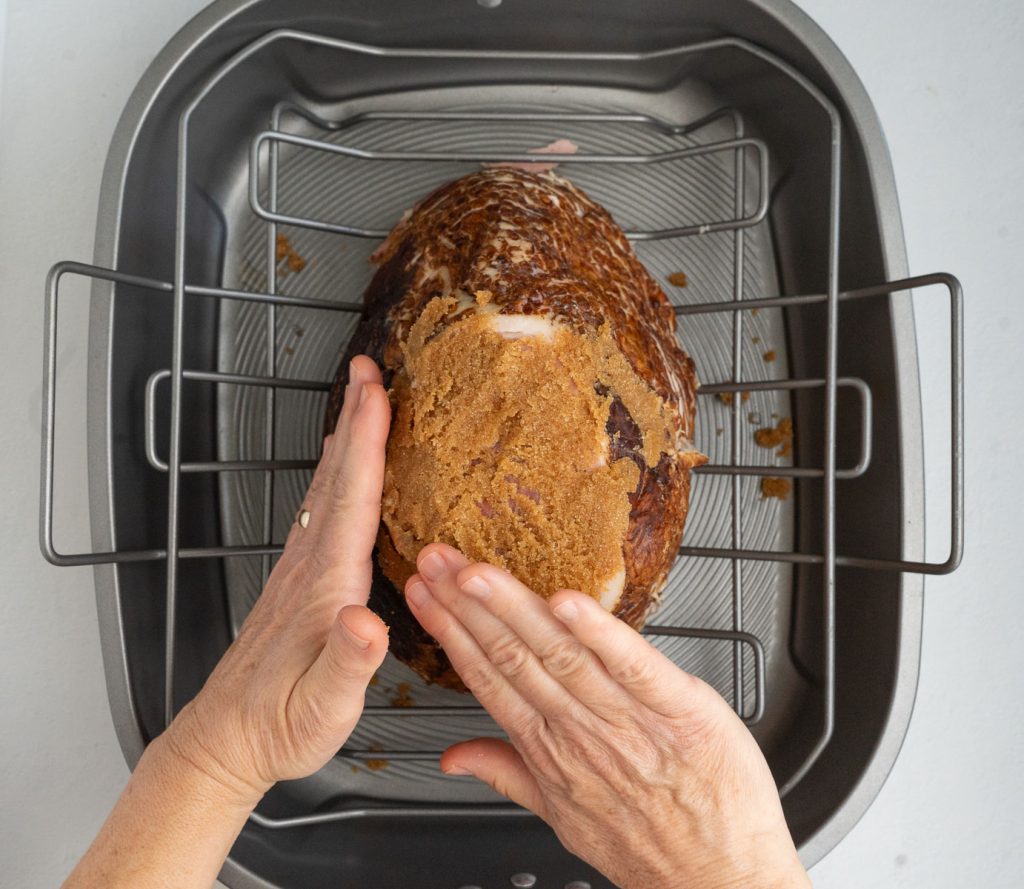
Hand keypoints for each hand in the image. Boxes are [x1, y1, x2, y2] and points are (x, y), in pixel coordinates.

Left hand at [162, 355, 391, 802]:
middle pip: (336, 479)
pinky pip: (320, 511)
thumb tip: (365, 619)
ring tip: (360, 404)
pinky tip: (338, 474)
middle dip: (355, 419)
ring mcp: (299, 571)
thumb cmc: (278, 725)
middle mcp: (308, 567)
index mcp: (325, 587)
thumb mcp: (323, 708)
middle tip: (368, 370)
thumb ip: (346, 663)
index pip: (351, 500)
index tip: (376, 392)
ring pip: (326, 490)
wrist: (226, 739)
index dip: (367, 442)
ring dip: (345, 441)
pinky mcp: (296, 582)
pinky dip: (334, 477)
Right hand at [404, 544, 809, 888]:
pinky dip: (600, 634)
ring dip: (513, 608)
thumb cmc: (647, 847)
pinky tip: (567, 602)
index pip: (487, 676)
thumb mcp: (563, 817)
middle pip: (512, 655)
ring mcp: (626, 718)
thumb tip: (455, 758)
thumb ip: (506, 773)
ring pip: (558, 653)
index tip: (424, 592)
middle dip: (467, 604)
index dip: (451, 630)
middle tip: (435, 560)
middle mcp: (578, 729)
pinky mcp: (679, 708)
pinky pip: (634, 665)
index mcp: (549, 747)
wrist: (719, 881)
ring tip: (478, 574)